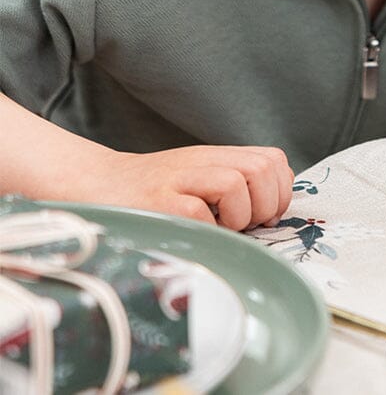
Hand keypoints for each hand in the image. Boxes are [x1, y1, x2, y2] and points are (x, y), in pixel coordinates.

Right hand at [80, 144, 294, 230]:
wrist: (96, 183)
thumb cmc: (152, 192)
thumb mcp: (198, 177)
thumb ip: (233, 183)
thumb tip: (273, 211)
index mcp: (217, 157)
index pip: (273, 160)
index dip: (281, 190)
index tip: (267, 215)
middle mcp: (202, 162)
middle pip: (261, 169)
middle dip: (266, 205)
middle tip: (246, 226)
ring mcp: (179, 180)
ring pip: (235, 183)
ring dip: (238, 216)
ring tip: (220, 230)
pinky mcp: (156, 203)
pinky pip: (198, 213)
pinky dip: (206, 231)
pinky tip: (195, 236)